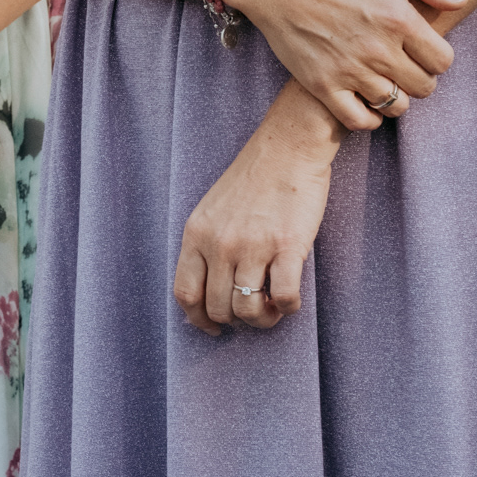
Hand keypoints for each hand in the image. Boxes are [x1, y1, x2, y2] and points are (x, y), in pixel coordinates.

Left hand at [172, 82, 340, 334]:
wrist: (287, 149)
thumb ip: (204, 247)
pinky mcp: (287, 248)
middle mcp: (220, 245)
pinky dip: (288, 308)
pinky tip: (290, 299)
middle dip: (236, 320)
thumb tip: (205, 295)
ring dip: (263, 319)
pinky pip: (284, 298)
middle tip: (253, 312)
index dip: (199, 319)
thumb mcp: (211, 211)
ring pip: (249, 311)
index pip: (186, 294)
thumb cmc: (251, 180)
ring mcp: (253, 247)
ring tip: (272, 308)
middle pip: (218, 308)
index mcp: (196, 235)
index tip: (215, 327)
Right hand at [222, 0, 467, 131]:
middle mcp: (378, 49)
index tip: (423, 52)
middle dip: (419, 78)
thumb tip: (459, 1)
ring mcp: (350, 71)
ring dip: (395, 98)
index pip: (443, 61)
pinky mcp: (324, 86)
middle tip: (403, 68)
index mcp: (399, 19)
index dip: (437, 58)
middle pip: (424, 87)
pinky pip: (360, 121)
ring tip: (384, 82)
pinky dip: (369, 117)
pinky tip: (365, 101)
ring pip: (396, 106)